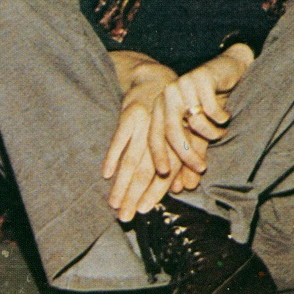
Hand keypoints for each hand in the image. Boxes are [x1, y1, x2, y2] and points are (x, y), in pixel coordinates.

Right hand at [102, 58, 181, 221]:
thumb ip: (186, 158)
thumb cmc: (172, 109)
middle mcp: (163, 131)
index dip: (157, 190)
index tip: (146, 210)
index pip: (168, 169)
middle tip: (126, 217)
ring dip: (123, 184)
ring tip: (114, 204)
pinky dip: (113, 156)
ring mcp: (145, 122)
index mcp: (179, 136)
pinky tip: (107, 175)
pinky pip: (120, 138)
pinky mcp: (129, 113)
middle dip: (136, 195)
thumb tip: (186, 187)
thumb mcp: (185, 129)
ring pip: (133, 158)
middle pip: (147, 169)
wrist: (155, 76)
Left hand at [148, 45, 250, 178]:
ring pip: (194, 122)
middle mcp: (168, 94)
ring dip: (211, 133)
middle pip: (171, 131)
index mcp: (161, 106)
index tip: (164, 176)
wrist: (230, 69)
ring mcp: (183, 84)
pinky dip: (221, 118)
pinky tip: (226, 115)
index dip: (158, 156)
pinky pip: (210, 109)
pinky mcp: (201, 77)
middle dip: (186, 154)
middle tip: (201, 168)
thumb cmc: (211, 101)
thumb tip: (185, 186)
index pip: (154, 136)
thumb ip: (192, 153)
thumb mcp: (199, 129)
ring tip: (222, 132)